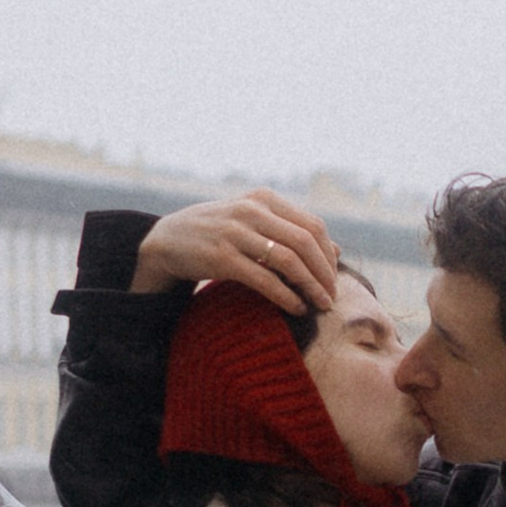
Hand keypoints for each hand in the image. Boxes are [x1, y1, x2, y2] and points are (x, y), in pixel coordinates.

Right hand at [131, 189, 342, 315]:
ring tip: (321, 304)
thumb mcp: (254, 221)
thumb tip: (337, 249)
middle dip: (325, 272)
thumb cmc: (219, 232)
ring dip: (311, 286)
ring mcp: (235, 233)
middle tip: (333, 296)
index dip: (329, 254)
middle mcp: (251, 211)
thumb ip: (292, 230)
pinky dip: (286, 296)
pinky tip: (297, 307)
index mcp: (264, 199)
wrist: (168, 239)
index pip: (312, 225)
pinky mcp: (222, 258)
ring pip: (289, 260)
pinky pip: (265, 280)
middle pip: (306, 242)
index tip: (335, 277)